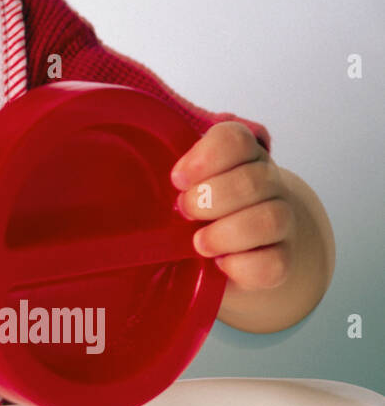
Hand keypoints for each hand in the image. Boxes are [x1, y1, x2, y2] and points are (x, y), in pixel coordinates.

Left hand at [170, 121, 294, 291]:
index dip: (207, 157)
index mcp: (241, 157)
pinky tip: (221, 265)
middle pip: (255, 179)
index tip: (178, 179)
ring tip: (199, 243)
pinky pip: (274, 262)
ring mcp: (281, 221)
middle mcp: (268, 183)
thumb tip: (123, 177)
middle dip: (211, 198)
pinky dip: (242, 266)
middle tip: (185, 211)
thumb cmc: (199, 213)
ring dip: (226, 233)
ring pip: (271, 219)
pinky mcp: (283, 259)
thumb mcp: (183, 188)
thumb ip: (171, 178)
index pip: (236, 139)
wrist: (236, 251)